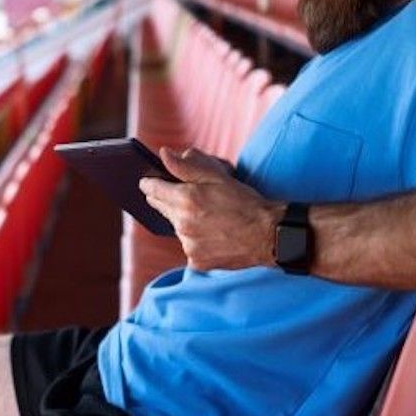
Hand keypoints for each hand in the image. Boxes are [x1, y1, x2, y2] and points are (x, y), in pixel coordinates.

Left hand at [139, 147, 282, 270]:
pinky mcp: (196, 261)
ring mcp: (188, 245)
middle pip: (161, 208)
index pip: (153, 189)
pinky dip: (196, 240)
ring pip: (176, 228)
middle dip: (168, 199)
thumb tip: (164, 153)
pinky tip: (213, 234)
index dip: (150, 183)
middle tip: (185, 196)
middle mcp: (182, 224)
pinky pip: (188, 246)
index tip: (147, 181)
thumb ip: (186, 166)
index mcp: (185, 200)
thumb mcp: (217, 177)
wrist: (268, 234)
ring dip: (184, 221)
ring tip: (208, 217)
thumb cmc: (245, 202)